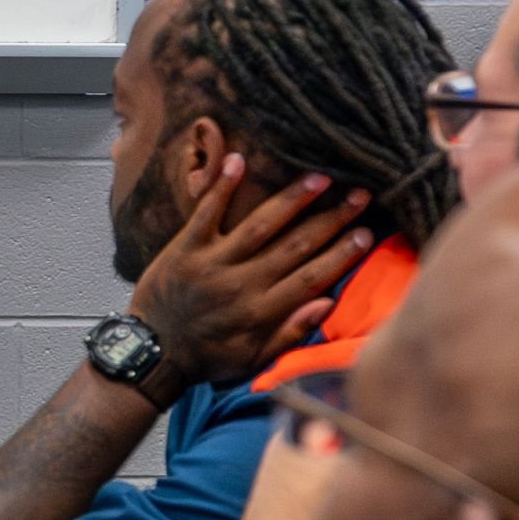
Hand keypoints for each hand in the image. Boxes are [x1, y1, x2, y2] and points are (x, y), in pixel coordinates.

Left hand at [125, 157, 375, 390]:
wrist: (151, 353)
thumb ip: (290, 334)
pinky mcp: (184, 249)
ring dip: (291, 199)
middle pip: (295, 246)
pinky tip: (239, 160)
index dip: (342, 254)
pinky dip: (221, 187)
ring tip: (319, 176)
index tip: (367, 233)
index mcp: (261, 311)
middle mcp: (241, 284)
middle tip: (359, 194)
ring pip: (259, 225)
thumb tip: (328, 304)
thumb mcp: (252, 360)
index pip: (311, 277)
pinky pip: (205, 212)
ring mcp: (211, 263)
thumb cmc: (206, 358)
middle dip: (331, 219)